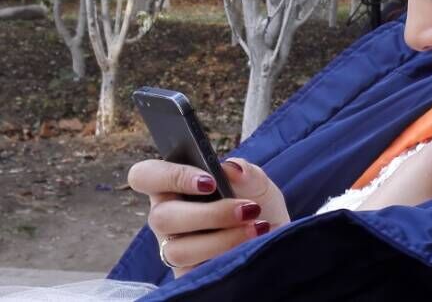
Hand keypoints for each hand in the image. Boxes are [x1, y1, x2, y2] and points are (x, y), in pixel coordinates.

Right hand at [127, 158, 290, 277]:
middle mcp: (166, 217)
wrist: (275, 236)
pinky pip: (193, 273)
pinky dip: (226, 259)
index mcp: (173, 186)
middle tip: (248, 209)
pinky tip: (249, 248)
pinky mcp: (186, 274)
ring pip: (178, 250)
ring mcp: (173, 248)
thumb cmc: (255, 204)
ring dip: (223, 239)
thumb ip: (247, 172)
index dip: (170, 175)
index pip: (144, 175)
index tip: (210, 181)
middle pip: (161, 217)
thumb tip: (232, 169)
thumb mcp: (257, 184)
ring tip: (256, 228)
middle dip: (211, 214)